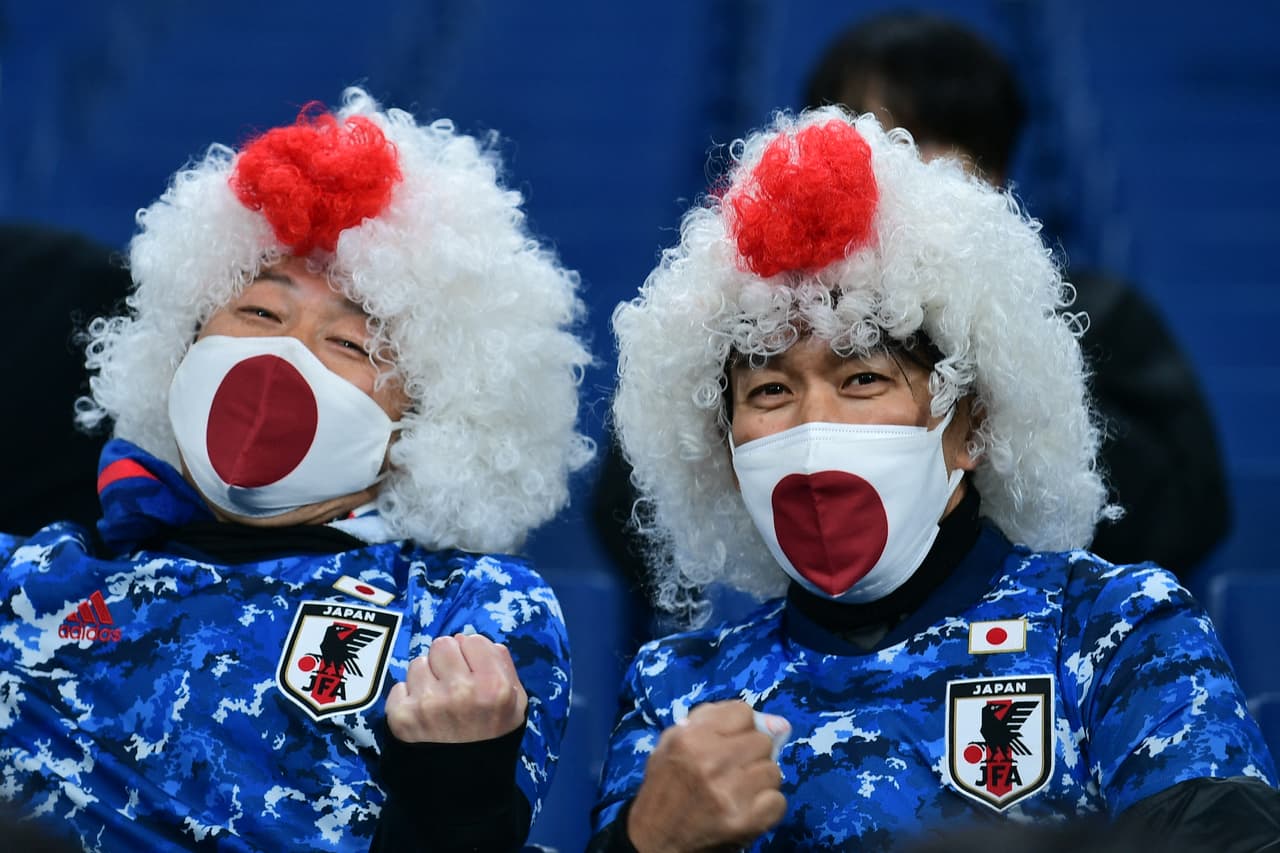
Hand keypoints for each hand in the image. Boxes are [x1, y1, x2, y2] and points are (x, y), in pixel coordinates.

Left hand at [385, 633, 527, 743]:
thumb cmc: (492, 739)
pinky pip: (398, 686)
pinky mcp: (402, 716)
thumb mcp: (516, 704)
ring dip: (426, 678)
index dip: (471, 655)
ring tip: (436, 702)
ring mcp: (428, 703)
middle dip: (446, 661)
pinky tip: (421, 716)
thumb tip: (467, 638)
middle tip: (450, 684)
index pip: (472, 640)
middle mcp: (461, 691)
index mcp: (493, 686)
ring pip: (417, 663)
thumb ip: (502, 665)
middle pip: (442, 644)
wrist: (465, 788)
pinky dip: (408, 699)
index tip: (471, 671)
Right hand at [627, 700, 787, 851]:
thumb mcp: (670, 744)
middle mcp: (712, 762)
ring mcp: (731, 792)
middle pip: (762, 742)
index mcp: (690, 738)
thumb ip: (709, 722)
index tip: (732, 741)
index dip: (740, 727)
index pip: (742, 712)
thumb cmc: (664, 787)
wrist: (654, 840)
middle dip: (752, 754)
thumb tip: (763, 718)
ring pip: (773, 771)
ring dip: (760, 780)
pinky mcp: (746, 821)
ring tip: (740, 790)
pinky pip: (778, 801)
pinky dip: (767, 806)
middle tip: (736, 769)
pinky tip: (748, 808)